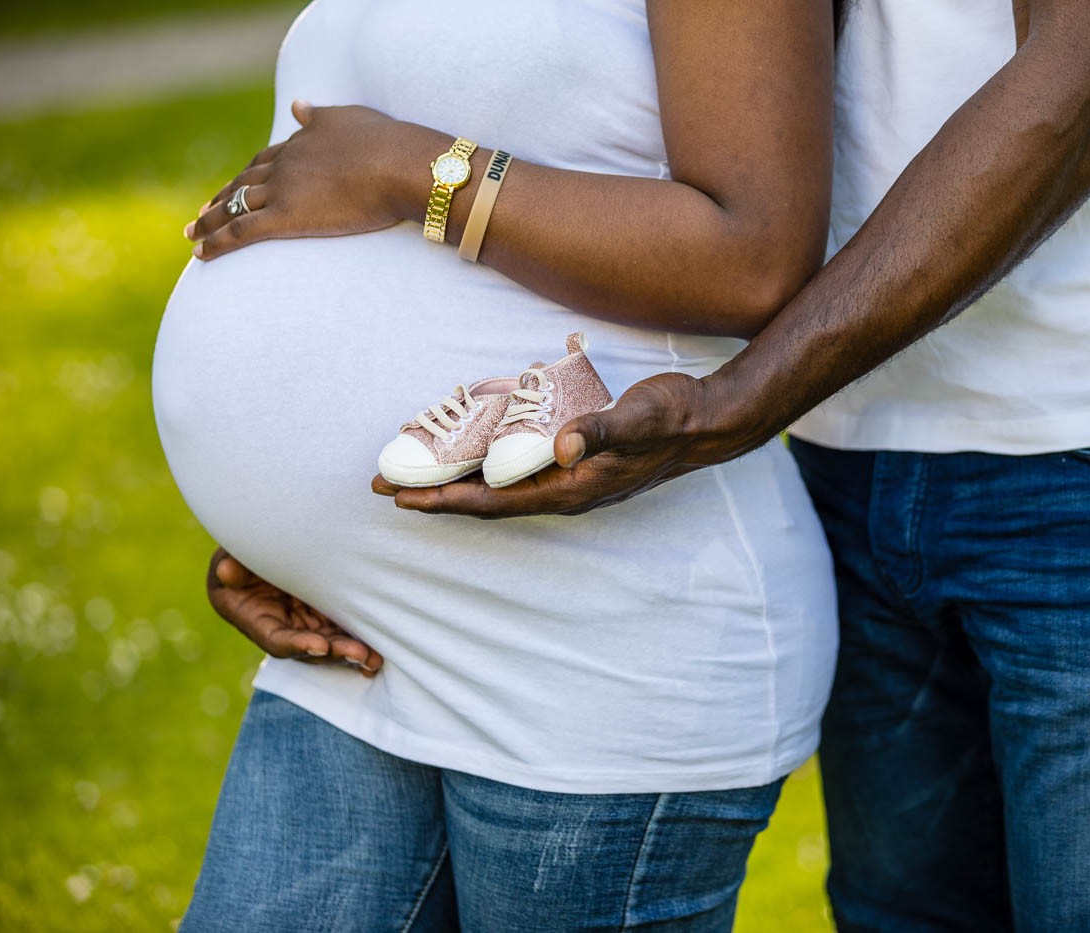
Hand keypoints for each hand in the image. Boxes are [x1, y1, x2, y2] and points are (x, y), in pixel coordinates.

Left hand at [185, 100, 436, 260]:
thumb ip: (319, 116)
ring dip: (209, 221)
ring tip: (193, 232)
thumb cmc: (386, 144)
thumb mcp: (349, 119)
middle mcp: (284, 165)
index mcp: (299, 143)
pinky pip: (241, 232)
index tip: (234, 185)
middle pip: (243, 183)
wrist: (398, 166)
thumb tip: (297, 105)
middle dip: (220, 197)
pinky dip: (217, 242)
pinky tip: (200, 253)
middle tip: (201, 212)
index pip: (265, 160)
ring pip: (234, 207)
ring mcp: (282, 191)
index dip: (246, 174)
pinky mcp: (286, 218)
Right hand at [207, 547, 381, 675]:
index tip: (319, 647)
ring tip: (375, 657)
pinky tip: (380, 648)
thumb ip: (231, 565)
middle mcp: (281, 629)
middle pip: (309, 648)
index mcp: (253, 619)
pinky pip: (342, 628)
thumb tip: (227, 571)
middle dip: (335, 653)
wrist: (265, 545)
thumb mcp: (231, 555)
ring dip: (352, 651)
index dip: (297, 645)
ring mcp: (305, 623)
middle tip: (360, 654)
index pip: (275, 639)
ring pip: (330, 643)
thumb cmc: (243, 550)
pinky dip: (360, 638)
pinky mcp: (324, 614)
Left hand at [373, 371, 767, 517]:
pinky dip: (485, 461)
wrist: (706, 421)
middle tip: (384, 483)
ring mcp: (569, 477)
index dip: (444, 501)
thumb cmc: (671, 419)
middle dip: (435, 493)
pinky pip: (517, 466)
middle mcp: (564, 490)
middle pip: (485, 499)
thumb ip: (599, 430)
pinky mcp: (573, 459)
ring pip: (499, 484)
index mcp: (569, 489)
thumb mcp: (636, 419)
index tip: (400, 498)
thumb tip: (560, 443)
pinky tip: (470, 445)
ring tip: (414, 467)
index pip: (493, 502)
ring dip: (455, 479)